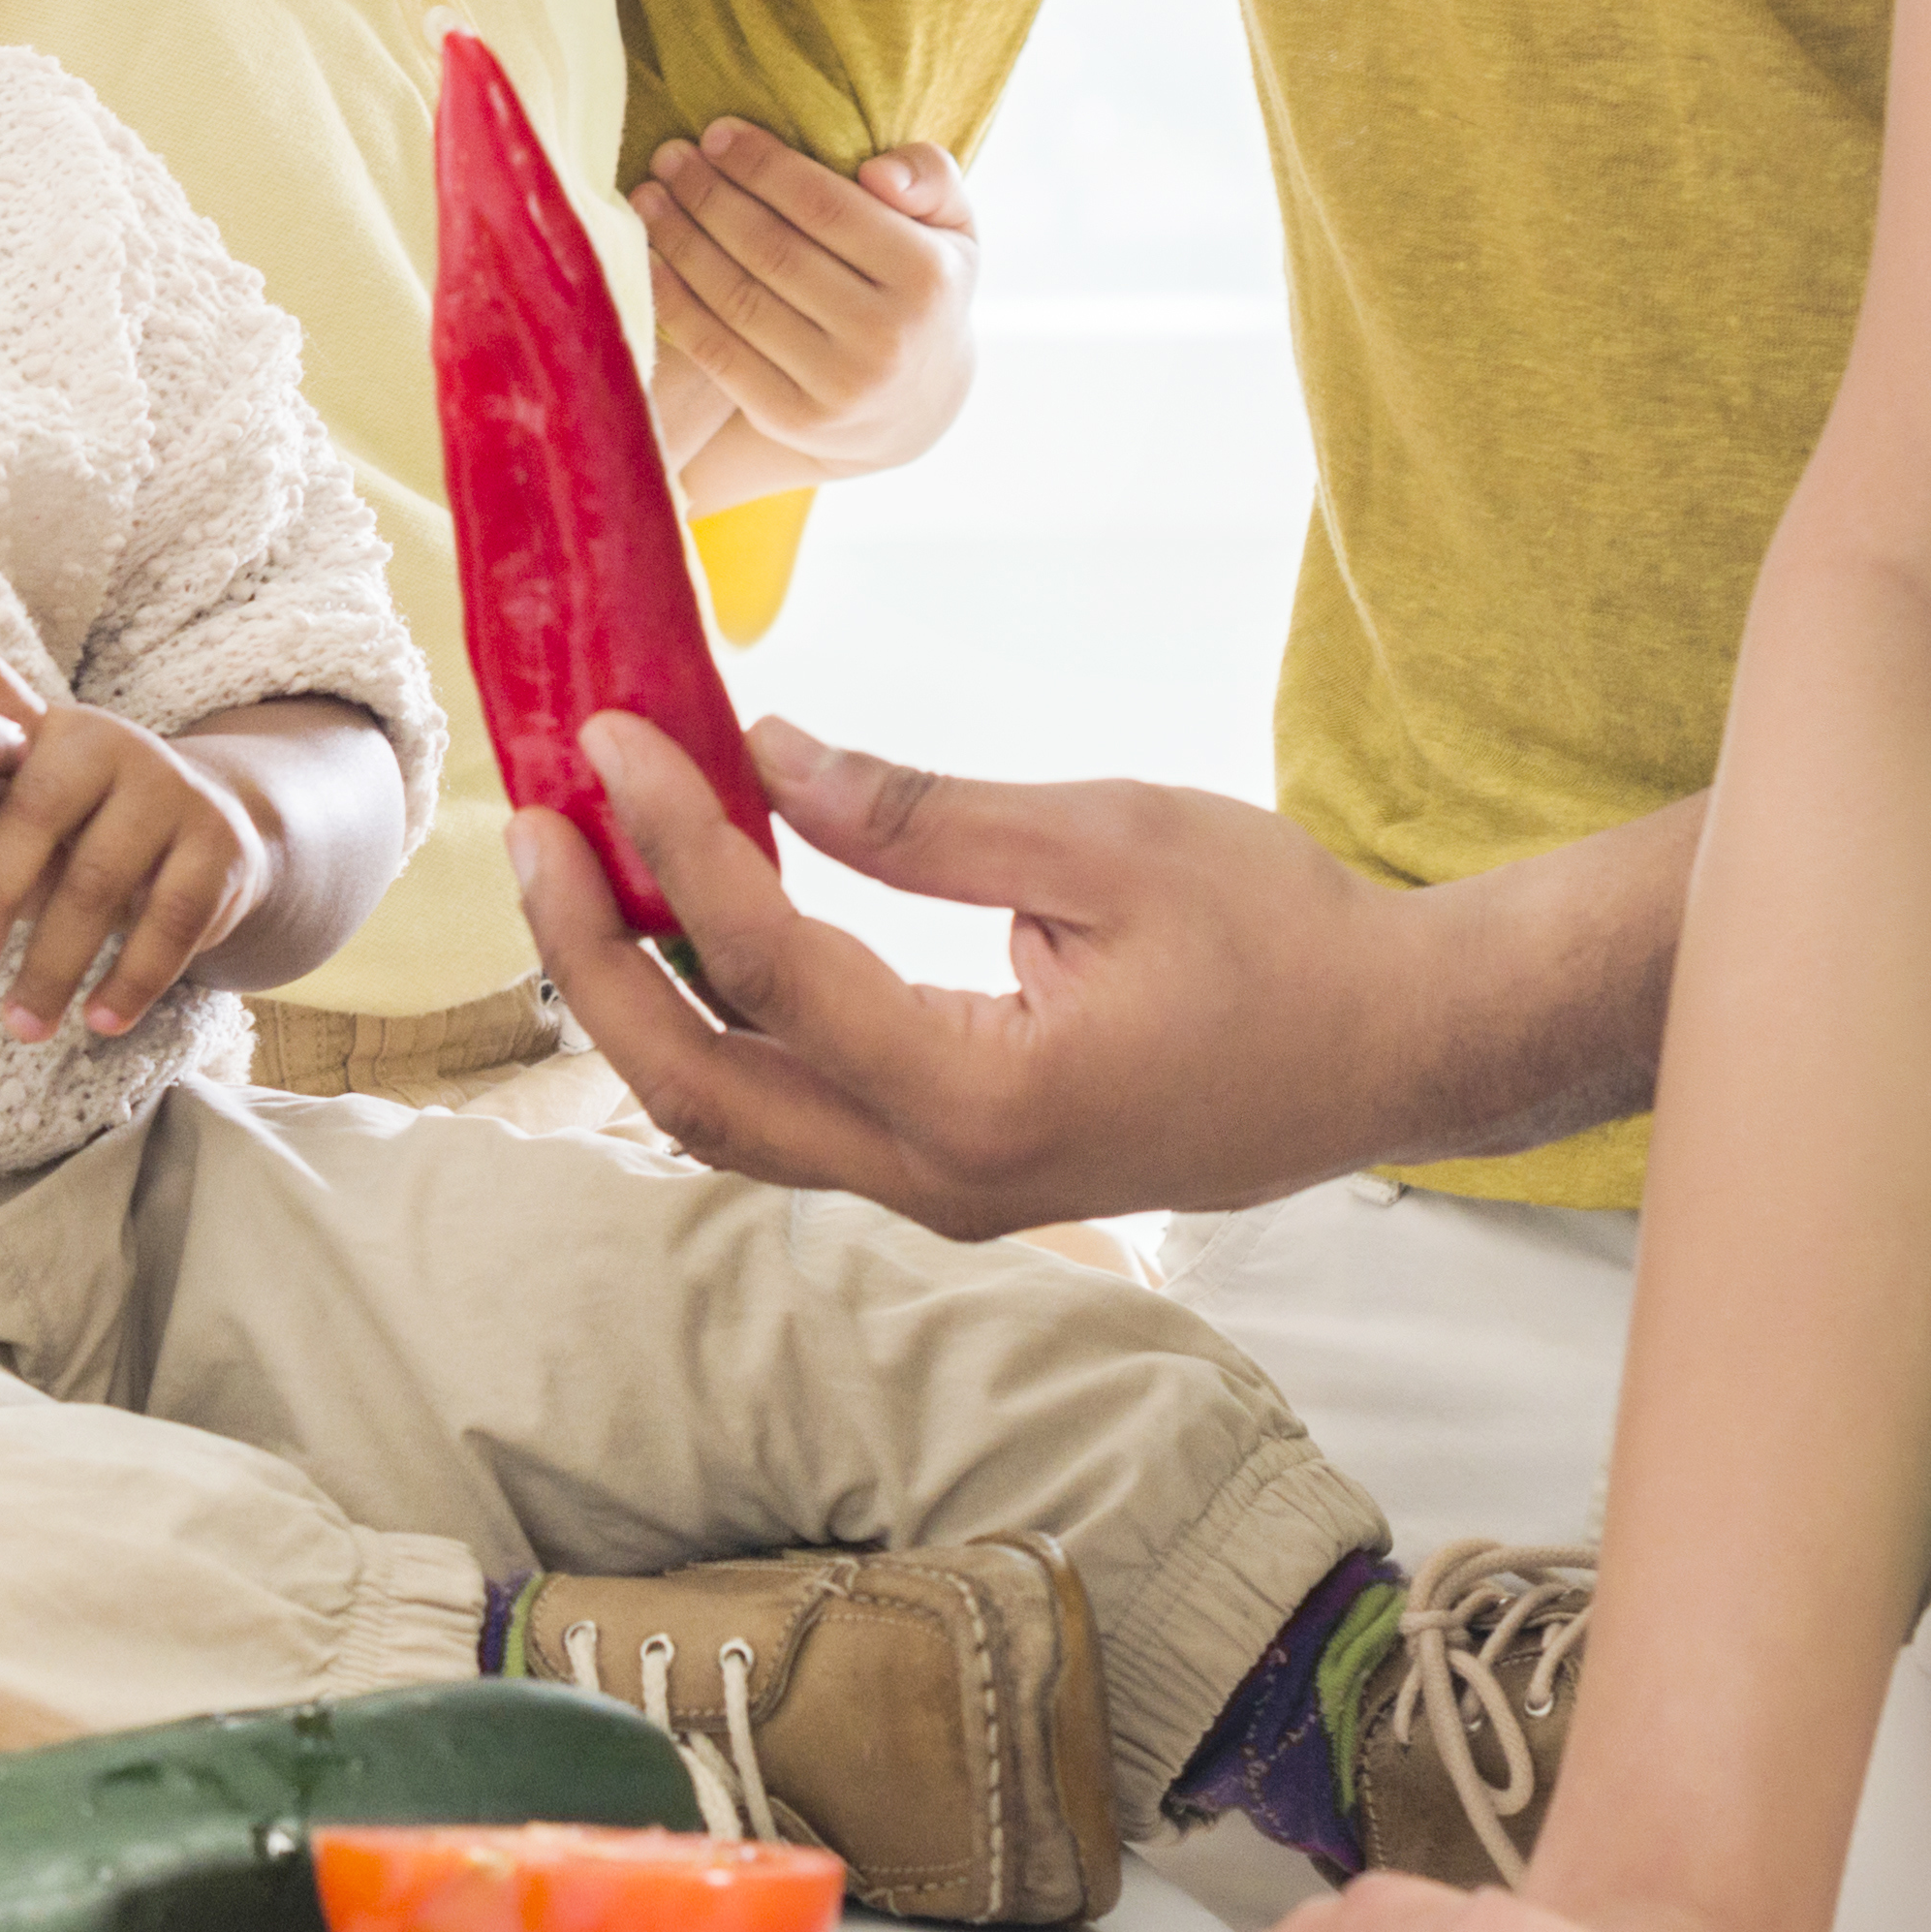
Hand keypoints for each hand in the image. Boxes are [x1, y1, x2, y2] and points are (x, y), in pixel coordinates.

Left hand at [0, 645, 278, 1041]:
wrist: (207, 822)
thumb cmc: (79, 820)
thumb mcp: (24, 796)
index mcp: (57, 731)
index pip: (4, 797)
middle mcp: (120, 746)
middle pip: (49, 832)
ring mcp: (177, 793)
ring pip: (106, 885)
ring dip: (59, 966)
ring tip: (22, 1026)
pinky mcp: (223, 845)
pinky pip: (174, 922)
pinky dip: (133, 979)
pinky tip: (99, 1021)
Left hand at [507, 717, 1572, 1238]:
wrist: (1397, 1052)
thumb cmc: (1285, 938)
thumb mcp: (1109, 840)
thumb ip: (924, 814)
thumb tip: (764, 757)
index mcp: (983, 1102)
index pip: (770, 970)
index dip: (673, 845)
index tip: (611, 738)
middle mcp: (941, 1179)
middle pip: (695, 1089)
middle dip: (588, 956)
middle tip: (534, 822)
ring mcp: (942, 1193)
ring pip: (730, 1118)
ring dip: (636, 997)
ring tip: (578, 865)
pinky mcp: (952, 1168)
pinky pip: (792, 1109)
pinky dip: (717, 1018)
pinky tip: (687, 915)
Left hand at [636, 123, 979, 477]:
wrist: (916, 405)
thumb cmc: (921, 289)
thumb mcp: (953, 227)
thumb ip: (930, 176)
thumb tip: (876, 173)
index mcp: (926, 278)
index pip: (824, 206)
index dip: (761, 165)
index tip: (715, 132)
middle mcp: (885, 337)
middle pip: (771, 249)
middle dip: (709, 195)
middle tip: (669, 157)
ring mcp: (837, 386)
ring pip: (737, 297)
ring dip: (680, 240)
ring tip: (649, 197)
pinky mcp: (792, 418)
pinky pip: (717, 351)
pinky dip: (675, 302)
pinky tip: (651, 259)